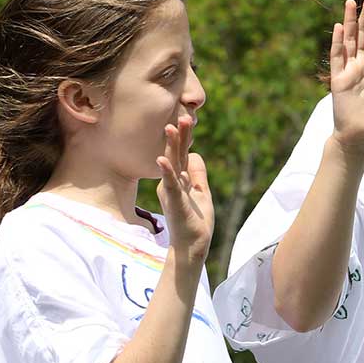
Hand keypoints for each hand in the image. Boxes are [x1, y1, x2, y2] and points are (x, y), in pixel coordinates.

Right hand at [155, 116, 212, 271]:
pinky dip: (167, 171)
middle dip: (179, 136)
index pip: (182, 155)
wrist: (192, 245)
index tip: (186, 120)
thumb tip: (196, 154)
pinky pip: (170, 183)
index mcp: (179, 180)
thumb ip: (198, 174)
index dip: (185, 138)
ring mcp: (172, 191)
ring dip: (171, 146)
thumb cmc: (196, 221)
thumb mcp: (201, 192)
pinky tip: (162, 159)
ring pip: (172, 164)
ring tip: (170, 128)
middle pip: (176, 155)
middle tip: (182, 117)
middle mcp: (172, 183)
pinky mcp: (174, 200)